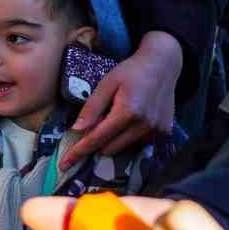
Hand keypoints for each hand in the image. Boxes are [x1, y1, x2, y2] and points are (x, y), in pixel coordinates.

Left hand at [63, 31, 181, 167]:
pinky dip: (130, 136)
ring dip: (114, 139)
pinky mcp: (164, 132)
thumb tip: (76, 130)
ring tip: (118, 115)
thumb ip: (91, 108)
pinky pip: (139, 143)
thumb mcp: (106, 84)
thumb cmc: (130, 71)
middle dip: (98, 140)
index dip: (79, 152)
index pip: (97, 139)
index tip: (64, 165)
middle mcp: (143, 126)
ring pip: (124, 148)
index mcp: (127, 112)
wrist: (163, 65)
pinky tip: (133, 118)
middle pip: (110, 147)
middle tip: (99, 119)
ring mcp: (156, 131)